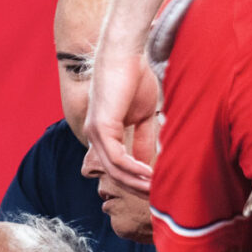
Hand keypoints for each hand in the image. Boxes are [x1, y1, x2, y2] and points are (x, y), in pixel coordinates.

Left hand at [83, 33, 159, 193]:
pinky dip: (133, 168)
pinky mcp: (101, 127)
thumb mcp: (143, 115)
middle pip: (114, 173)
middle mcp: (95, 136)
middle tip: (155, 198)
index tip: (155, 188)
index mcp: (104, 134)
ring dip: (135, 182)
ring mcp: (95, 133)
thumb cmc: (134, 77)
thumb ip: (143, 138)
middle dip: (135, 187)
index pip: (118, 166)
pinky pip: (116, 157)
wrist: (126, 53)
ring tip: (154, 190)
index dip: (136, 179)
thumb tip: (148, 161)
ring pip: (114, 169)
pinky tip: (147, 175)